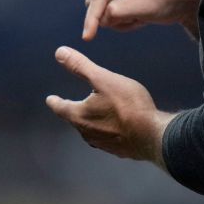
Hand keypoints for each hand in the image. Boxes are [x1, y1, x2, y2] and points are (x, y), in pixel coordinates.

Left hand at [45, 46, 173, 165]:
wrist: (152, 134)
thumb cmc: (128, 105)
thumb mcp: (103, 79)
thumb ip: (80, 66)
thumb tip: (60, 53)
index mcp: (79, 116)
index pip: (61, 107)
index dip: (55, 101)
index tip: (50, 100)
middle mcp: (87, 133)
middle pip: (75, 120)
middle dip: (73, 112)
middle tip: (71, 107)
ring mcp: (103, 144)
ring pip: (90, 131)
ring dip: (91, 123)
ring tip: (93, 116)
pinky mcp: (118, 150)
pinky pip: (107, 139)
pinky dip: (107, 131)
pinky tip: (114, 128)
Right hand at [83, 0, 203, 40]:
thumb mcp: (145, 7)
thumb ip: (120, 12)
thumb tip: (100, 18)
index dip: (92, 19)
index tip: (87, 38)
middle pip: (95, 5)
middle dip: (115, 18)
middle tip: (139, 17)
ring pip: (102, 12)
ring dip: (122, 20)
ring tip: (142, 15)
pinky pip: (109, 14)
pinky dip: (124, 20)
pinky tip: (139, 15)